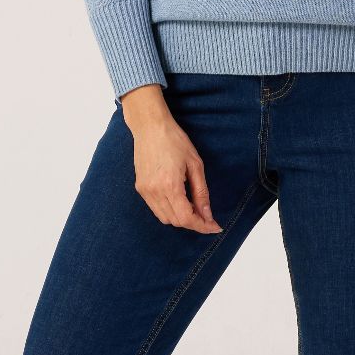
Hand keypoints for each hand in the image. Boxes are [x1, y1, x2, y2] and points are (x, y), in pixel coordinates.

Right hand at [119, 84, 221, 231]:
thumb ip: (201, 193)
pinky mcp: (140, 188)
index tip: (214, 226)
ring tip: (194, 209)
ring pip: (165, 218)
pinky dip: (169, 211)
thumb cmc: (174, 140)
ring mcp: (145, 191)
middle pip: (176, 221)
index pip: (186, 218)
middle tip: (208, 217)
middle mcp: (154, 192)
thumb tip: (207, 214)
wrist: (150, 127)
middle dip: (194, 223)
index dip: (202, 226)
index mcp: (170, 185)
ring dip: (181, 218)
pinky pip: (156, 209)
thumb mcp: (195, 165)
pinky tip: (179, 201)